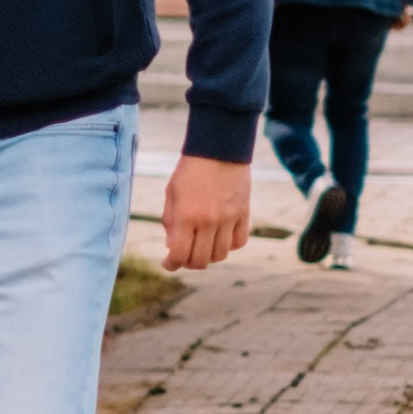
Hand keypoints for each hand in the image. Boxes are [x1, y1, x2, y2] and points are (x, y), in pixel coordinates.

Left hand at [161, 154, 252, 272]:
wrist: (218, 149)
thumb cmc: (190, 170)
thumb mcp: (172, 194)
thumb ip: (170, 222)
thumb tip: (172, 247)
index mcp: (187, 216)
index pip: (180, 255)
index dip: (171, 264)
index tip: (168, 263)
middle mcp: (209, 221)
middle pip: (200, 260)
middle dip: (189, 263)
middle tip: (184, 256)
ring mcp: (229, 219)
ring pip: (221, 255)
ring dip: (209, 256)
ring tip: (202, 246)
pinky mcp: (244, 214)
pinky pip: (239, 242)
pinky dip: (229, 246)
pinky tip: (220, 238)